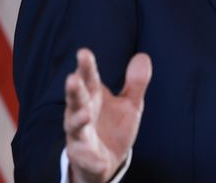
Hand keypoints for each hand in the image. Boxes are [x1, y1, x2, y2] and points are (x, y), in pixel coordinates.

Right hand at [64, 48, 151, 182]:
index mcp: (93, 98)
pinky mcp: (84, 157)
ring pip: (74, 126)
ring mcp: (80, 136)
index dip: (86, 66)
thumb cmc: (113, 128)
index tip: (83, 52)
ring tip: (85, 115)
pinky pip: (86, 158)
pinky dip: (91, 159)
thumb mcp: (129, 104)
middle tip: (72, 79)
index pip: (89, 79)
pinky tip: (100, 160)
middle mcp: (82, 114)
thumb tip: (143, 56)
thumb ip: (135, 83)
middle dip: (74, 90)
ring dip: (77, 120)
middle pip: (76, 99)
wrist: (106, 162)